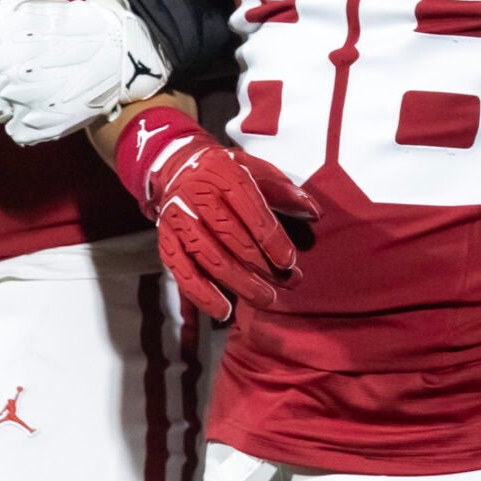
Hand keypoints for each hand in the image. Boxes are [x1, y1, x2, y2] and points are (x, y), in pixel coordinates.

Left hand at [0, 0, 169, 144]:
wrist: (115, 48)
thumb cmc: (63, 24)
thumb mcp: (15, 11)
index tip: (6, 52)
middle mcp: (1, 77)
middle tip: (25, 68)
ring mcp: (18, 105)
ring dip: (10, 100)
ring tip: (40, 84)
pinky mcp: (35, 128)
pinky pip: (15, 130)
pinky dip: (28, 120)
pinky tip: (47, 103)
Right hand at [114, 106, 318, 322]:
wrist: (178, 170)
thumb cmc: (227, 174)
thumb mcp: (258, 170)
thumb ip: (286, 192)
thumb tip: (314, 213)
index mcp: (225, 174)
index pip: (250, 209)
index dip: (271, 238)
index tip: (289, 261)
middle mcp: (197, 196)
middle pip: (232, 237)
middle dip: (262, 266)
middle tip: (288, 283)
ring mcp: (178, 220)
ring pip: (210, 259)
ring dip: (240, 284)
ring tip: (266, 300)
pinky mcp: (166, 241)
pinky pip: (182, 273)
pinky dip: (202, 295)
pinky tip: (223, 311)